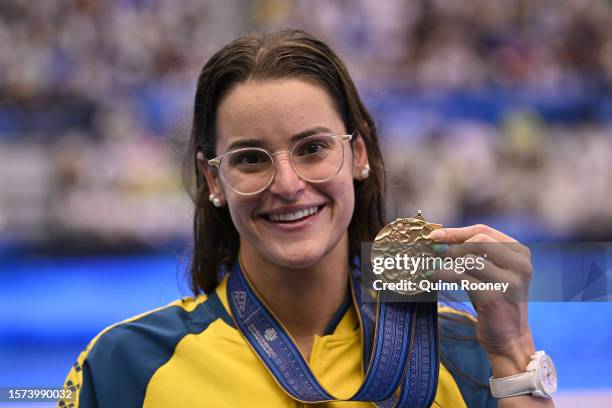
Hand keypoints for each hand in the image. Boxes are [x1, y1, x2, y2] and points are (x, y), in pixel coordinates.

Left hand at [429, 224, 535, 376]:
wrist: (509, 338)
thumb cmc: (493, 301)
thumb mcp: (488, 272)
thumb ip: (472, 254)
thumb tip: (440, 238)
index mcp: (520, 252)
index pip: (484, 231)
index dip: (456, 232)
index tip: (435, 235)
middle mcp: (521, 264)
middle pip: (478, 241)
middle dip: (451, 246)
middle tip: (432, 253)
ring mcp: (510, 281)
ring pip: (469, 259)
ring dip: (446, 262)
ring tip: (431, 267)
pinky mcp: (496, 297)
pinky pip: (462, 278)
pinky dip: (443, 275)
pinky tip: (432, 277)